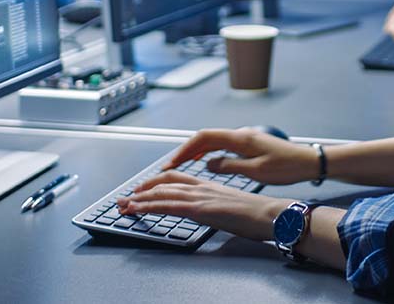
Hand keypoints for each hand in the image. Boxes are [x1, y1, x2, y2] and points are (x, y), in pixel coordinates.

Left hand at [117, 171, 291, 241]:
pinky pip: (168, 205)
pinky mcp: (201, 209)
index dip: (158, 182)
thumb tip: (210, 212)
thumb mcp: (232, 206)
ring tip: (124, 204)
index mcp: (210, 186)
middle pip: (165, 183)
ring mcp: (201, 197)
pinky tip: (137, 209)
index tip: (143, 189)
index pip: (177, 179)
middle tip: (126, 197)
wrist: (270, 215)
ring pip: (162, 193)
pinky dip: (149, 206)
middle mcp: (203, 187)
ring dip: (139, 198)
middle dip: (143, 189)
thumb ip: (217, 206)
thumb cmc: (258, 214)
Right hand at [161, 127, 317, 184]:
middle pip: (206, 137)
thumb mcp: (256, 172)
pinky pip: (222, 145)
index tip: (171, 162)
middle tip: (169, 166)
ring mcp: (245, 138)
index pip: (204, 138)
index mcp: (241, 138)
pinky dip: (208, 151)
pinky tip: (203, 162)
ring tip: (181, 165)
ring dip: (196, 151)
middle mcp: (241, 134)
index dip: (185, 149)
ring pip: (213, 141)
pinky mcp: (249, 144)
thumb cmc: (287, 167)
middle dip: (185, 150)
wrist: (308, 162)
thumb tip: (207, 164)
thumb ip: (229, 166)